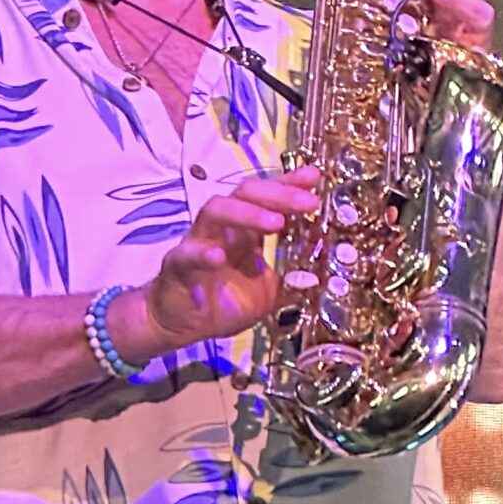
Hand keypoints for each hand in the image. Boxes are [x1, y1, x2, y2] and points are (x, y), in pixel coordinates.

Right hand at [121, 167, 320, 355]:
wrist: (182, 325)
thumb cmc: (225, 302)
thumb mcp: (270, 291)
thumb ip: (293, 277)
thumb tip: (324, 268)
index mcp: (246, 231)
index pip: (267, 197)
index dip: (290, 184)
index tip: (314, 178)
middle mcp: (222, 228)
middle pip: (245, 194)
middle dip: (278, 194)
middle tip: (307, 203)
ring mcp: (198, 242)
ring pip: (216, 211)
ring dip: (247, 213)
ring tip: (275, 223)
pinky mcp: (178, 266)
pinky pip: (187, 254)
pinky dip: (202, 254)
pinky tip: (217, 257)